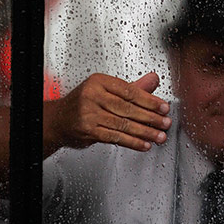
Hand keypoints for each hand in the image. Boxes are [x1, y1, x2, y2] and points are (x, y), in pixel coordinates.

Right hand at [43, 72, 170, 156]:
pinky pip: (115, 137)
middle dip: (150, 118)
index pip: (130, 91)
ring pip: (123, 124)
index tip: (164, 107)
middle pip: (128, 108)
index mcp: (99, 82)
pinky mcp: (88, 130)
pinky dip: (132, 142)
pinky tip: (144, 144)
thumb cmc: (84, 103)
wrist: (58, 120)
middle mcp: (92, 95)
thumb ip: (132, 87)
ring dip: (144, 132)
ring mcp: (88, 113)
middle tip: (165, 123)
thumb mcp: (106, 90)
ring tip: (159, 136)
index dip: (150, 100)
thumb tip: (153, 79)